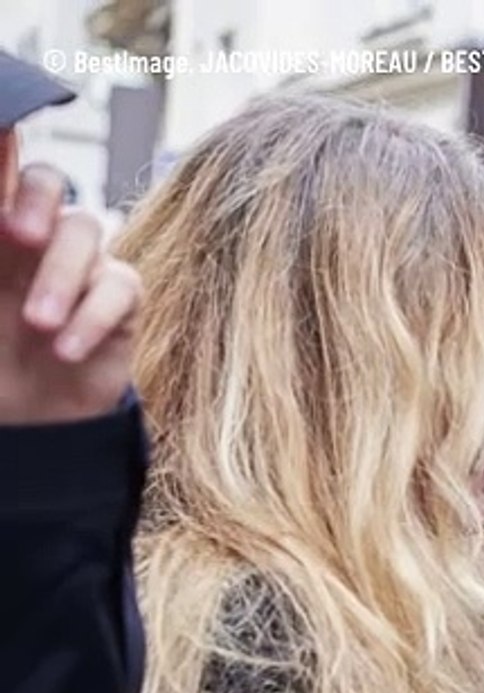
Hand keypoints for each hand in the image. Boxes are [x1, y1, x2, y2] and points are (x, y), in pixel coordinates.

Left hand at [0, 163, 139, 424]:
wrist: (27, 415)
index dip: (4, 142)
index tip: (1, 133)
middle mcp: (35, 236)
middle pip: (48, 181)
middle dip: (37, 199)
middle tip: (19, 235)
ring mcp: (81, 264)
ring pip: (85, 232)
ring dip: (59, 277)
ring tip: (37, 325)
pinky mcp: (119, 299)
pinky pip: (118, 287)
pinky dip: (91, 318)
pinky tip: (65, 350)